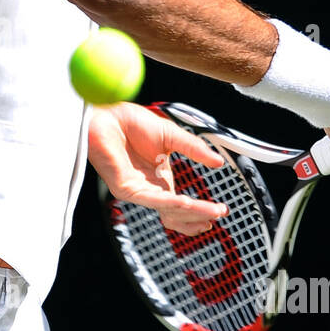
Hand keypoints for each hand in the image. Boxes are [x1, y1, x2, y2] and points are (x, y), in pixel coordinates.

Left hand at [87, 101, 227, 234]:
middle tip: (220, 214)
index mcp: (160, 178)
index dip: (201, 209)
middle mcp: (150, 188)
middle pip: (177, 213)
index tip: (222, 210)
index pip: (182, 204)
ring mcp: (138, 190)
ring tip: (211, 212)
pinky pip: (151, 199)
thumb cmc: (132, 123)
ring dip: (191, 212)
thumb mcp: (171, 136)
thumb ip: (194, 150)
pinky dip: (171, 202)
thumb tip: (218, 162)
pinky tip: (186, 202)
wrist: (108, 115)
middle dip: (200, 215)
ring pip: (167, 210)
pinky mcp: (125, 188)